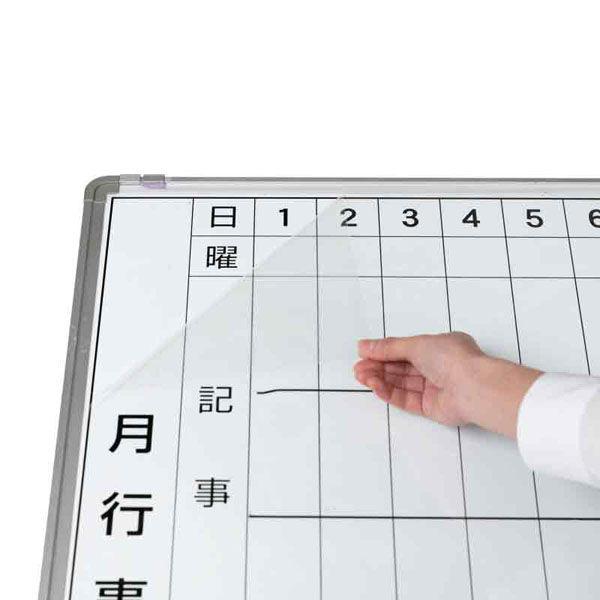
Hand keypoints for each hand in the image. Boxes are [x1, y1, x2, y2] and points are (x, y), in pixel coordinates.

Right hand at [354, 332, 541, 437]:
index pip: (405, 349)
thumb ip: (388, 347)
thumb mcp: (415, 344)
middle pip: (401, 368)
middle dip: (378, 367)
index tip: (363, 353)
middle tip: (358, 369)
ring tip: (362, 377)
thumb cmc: (452, 358)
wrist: (474, 388)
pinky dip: (391, 393)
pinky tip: (376, 388)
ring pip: (402, 384)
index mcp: (438, 347)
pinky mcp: (432, 407)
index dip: (383, 351)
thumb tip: (364, 345)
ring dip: (381, 380)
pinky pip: (407, 400)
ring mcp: (435, 387)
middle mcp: (437, 367)